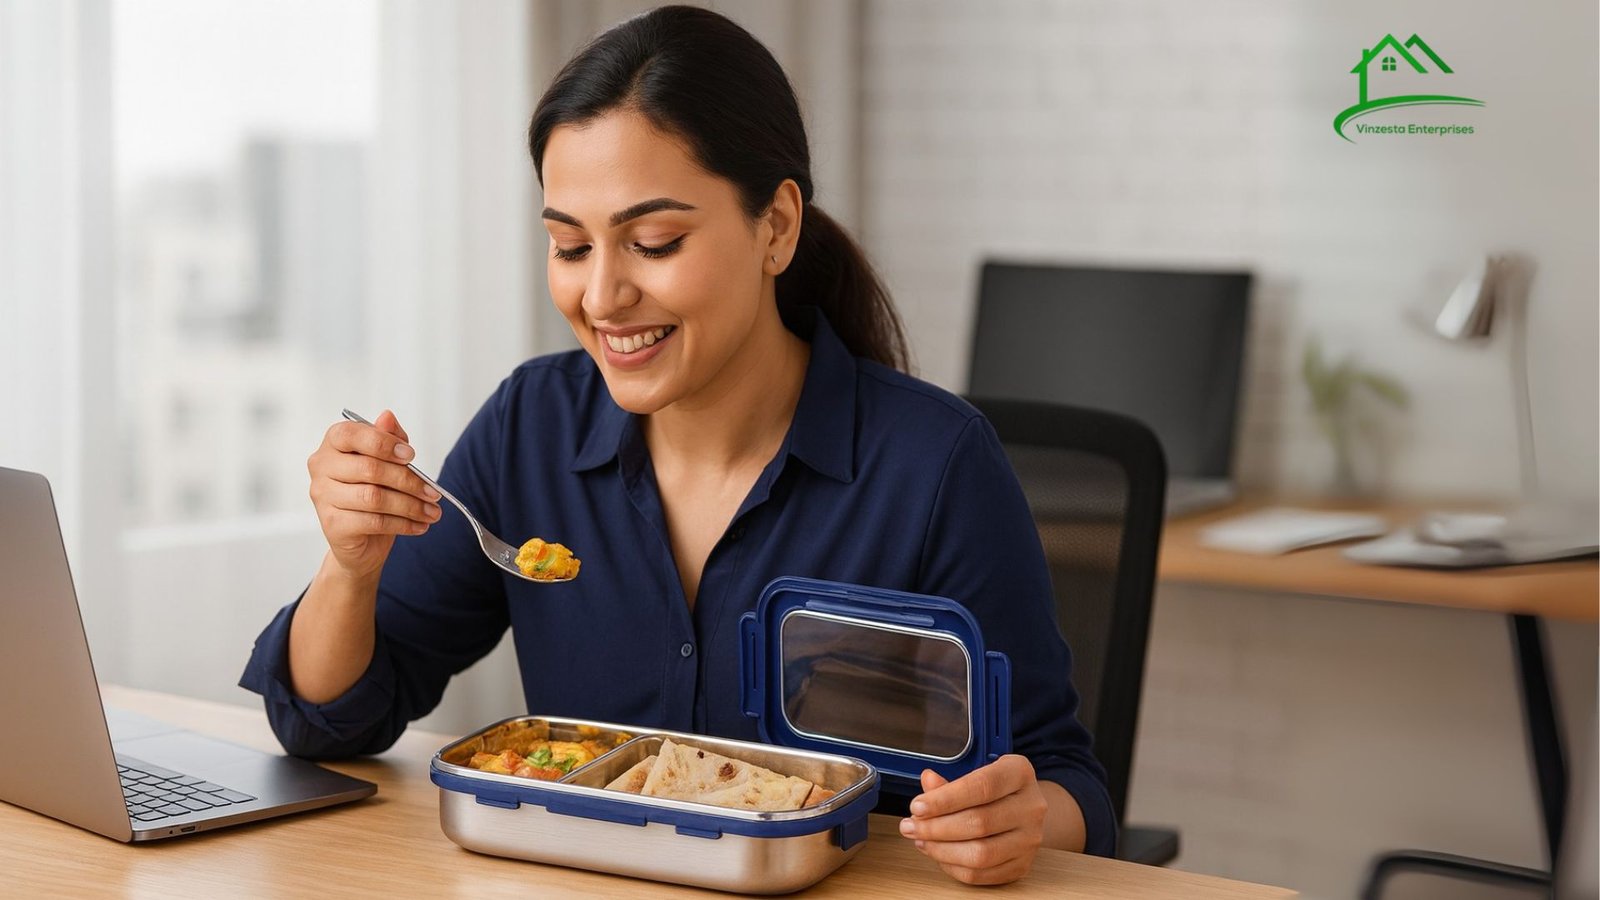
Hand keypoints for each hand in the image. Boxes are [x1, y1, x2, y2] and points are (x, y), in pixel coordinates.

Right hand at [306, 409, 441, 581]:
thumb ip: (388, 438)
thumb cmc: (373, 491)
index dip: (384, 443)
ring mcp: (323, 496)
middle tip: (433, 493)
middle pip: (369, 469)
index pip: (352, 434)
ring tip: (432, 512)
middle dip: (408, 481)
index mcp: (334, 443)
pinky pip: (374, 522)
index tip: (411, 456)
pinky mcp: (332, 525)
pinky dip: (403, 524)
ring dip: (410, 506)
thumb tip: (387, 416)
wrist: (360, 539)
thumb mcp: (386, 461)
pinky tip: (419, 526)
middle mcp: (322, 467)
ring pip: (374, 497)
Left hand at [898, 755, 1047, 884]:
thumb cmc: (995, 790)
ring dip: (942, 849)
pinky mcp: (1022, 865)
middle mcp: (1031, 806)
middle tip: (910, 826)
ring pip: (981, 853)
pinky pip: (982, 874)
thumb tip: (928, 781)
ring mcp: (1030, 839)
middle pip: (979, 822)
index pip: (982, 787)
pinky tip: (938, 853)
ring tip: (921, 840)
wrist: (1024, 811)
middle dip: (936, 827)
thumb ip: (950, 782)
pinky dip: (953, 866)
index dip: (945, 799)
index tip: (917, 806)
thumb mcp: (975, 774)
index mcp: (1019, 773)